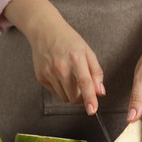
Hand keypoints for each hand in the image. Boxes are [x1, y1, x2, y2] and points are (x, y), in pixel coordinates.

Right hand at [3, 0, 104, 114]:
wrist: (44, 31)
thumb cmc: (69, 41)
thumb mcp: (88, 52)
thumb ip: (96, 72)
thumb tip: (101, 92)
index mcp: (76, 59)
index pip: (85, 83)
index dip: (89, 99)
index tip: (92, 110)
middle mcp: (61, 67)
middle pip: (74, 96)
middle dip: (81, 96)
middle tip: (82, 84)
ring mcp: (49, 73)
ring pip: (65, 97)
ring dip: (70, 93)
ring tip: (69, 76)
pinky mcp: (40, 77)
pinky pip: (55, 92)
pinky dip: (60, 88)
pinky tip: (59, 74)